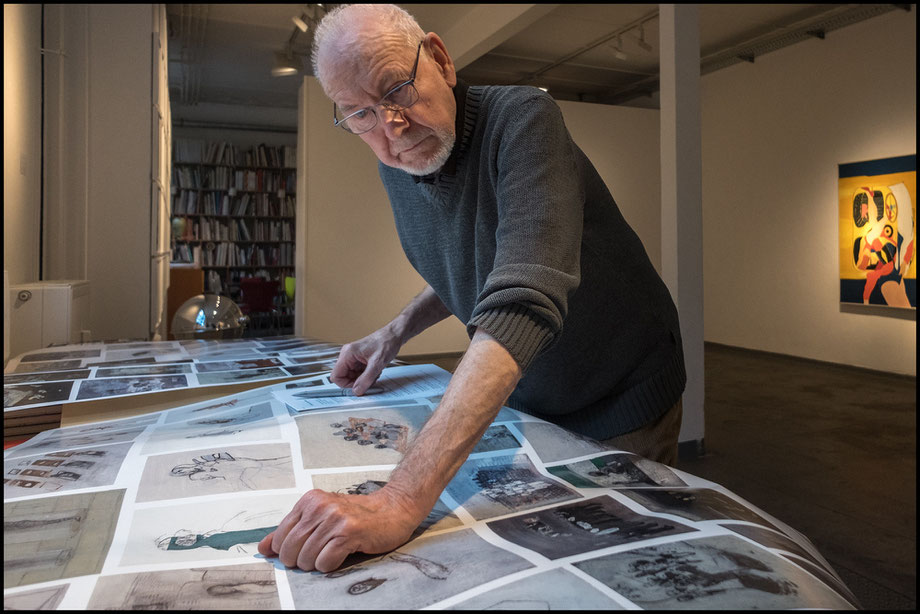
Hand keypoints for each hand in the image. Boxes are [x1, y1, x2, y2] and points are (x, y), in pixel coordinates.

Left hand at [257, 488, 421, 571]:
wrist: (393, 509)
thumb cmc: (358, 515)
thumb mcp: (321, 517)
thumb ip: (290, 531)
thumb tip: (263, 547)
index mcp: (310, 500)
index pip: (280, 537)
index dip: (289, 551)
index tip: (303, 550)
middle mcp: (320, 506)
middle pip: (290, 551)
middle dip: (301, 561)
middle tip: (321, 552)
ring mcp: (334, 518)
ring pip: (306, 559)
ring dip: (317, 564)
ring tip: (333, 552)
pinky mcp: (349, 532)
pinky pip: (324, 563)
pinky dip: (330, 566)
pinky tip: (342, 555)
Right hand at [330, 327, 401, 394]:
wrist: (394, 336)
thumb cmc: (386, 343)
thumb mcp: (377, 364)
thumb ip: (366, 379)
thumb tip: (357, 391)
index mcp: (347, 354)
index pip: (336, 376)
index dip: (346, 385)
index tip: (357, 388)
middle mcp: (348, 355)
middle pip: (344, 377)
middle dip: (357, 382)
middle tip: (370, 381)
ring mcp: (353, 357)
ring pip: (352, 376)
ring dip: (363, 379)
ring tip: (375, 374)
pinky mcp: (359, 359)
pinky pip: (358, 373)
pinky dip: (367, 375)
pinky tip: (375, 371)